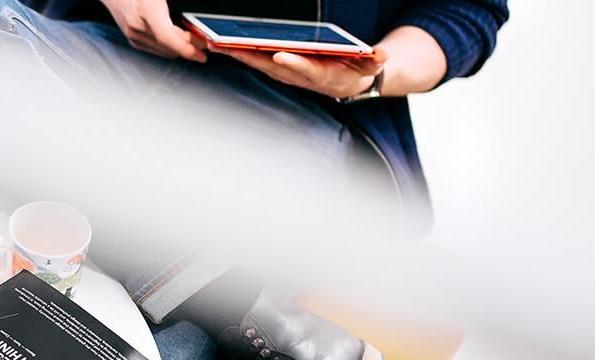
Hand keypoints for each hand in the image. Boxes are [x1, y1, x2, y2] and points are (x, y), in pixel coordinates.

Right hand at [101, 0, 206, 61]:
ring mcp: (133, 34)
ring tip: (195, 43)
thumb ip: (177, 5)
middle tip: (205, 45)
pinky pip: (155, 49)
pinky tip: (178, 41)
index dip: (186, 48)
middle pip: (169, 46)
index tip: (201, 54)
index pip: (167, 37)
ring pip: (163, 50)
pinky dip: (169, 47)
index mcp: (146, 11)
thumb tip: (194, 18)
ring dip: (180, 48)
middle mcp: (137, 26)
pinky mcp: (132, 38)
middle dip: (189, 48)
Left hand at [212, 45, 387, 98]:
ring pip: (256, 62)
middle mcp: (298, 75)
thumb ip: (374, 60)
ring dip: (234, 53)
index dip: (294, 63)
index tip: (281, 54)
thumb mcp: (370, 66)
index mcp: (321, 75)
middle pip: (271, 65)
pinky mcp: (275, 67)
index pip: (306, 68)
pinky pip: (253, 59)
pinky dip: (235, 52)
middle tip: (227, 44)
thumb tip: (382, 56)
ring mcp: (284, 72)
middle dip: (248, 55)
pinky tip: (218, 43)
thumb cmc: (356, 70)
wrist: (348, 83)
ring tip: (212, 41)